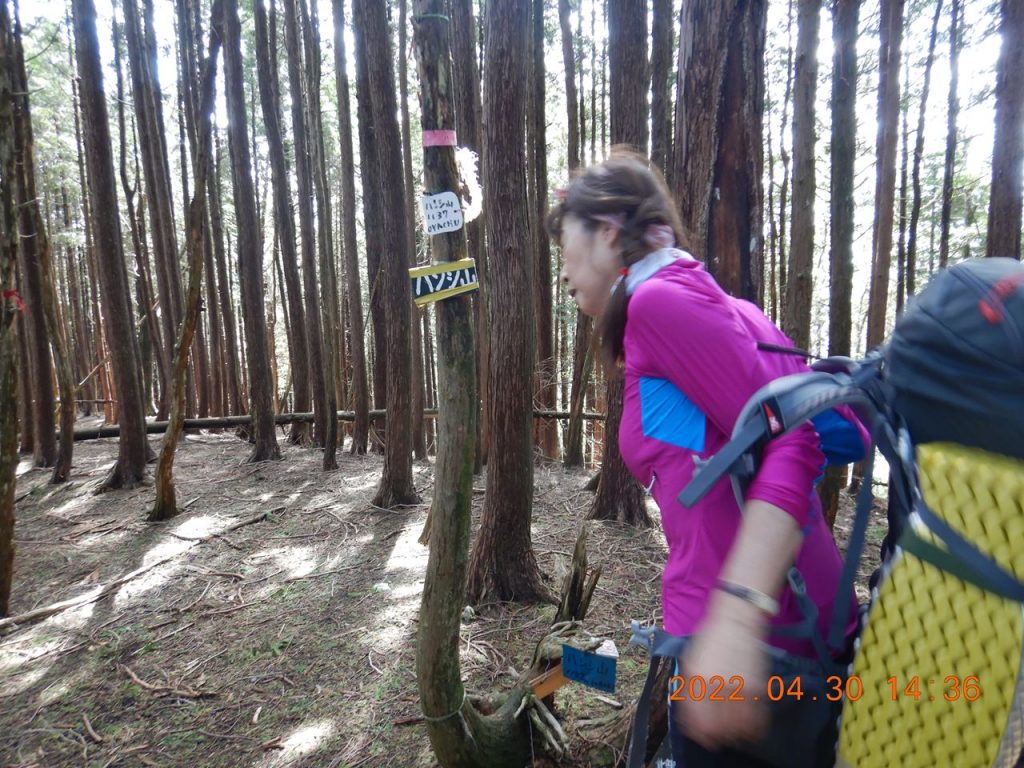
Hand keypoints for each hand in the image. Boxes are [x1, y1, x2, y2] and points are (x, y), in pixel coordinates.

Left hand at [676, 594, 769, 750]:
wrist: (737, 620)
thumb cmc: (713, 639)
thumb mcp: (691, 660)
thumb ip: (689, 686)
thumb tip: (690, 713)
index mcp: (696, 678)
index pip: (694, 718)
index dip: (697, 731)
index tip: (701, 735)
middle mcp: (715, 684)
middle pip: (714, 727)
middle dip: (715, 735)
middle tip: (717, 736)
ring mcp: (737, 686)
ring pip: (735, 727)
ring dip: (733, 733)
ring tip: (734, 731)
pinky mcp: (756, 687)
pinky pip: (755, 719)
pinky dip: (752, 727)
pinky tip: (749, 726)